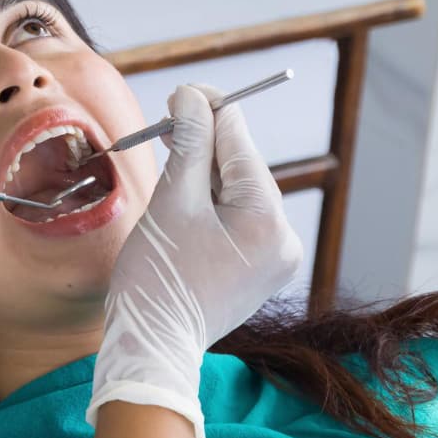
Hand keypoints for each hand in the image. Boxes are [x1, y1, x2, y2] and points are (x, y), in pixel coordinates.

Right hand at [88, 85, 301, 437]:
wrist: (154, 346)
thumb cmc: (157, 277)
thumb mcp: (171, 200)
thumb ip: (189, 143)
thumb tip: (193, 96)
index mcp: (268, 219)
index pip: (240, 141)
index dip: (210, 108)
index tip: (182, 90)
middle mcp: (284, 236)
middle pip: (241, 164)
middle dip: (204, 142)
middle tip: (167, 121)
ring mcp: (274, 255)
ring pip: (237, 189)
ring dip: (203, 171)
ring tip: (170, 166)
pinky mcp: (259, 266)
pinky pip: (235, 215)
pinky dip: (209, 200)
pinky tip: (182, 199)